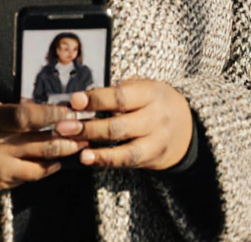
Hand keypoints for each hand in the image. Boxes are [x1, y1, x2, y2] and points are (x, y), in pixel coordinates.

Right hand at [0, 102, 86, 195]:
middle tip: (88, 132)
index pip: (27, 116)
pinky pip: (29, 177)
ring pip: (42, 165)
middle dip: (70, 139)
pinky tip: (55, 162)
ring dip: (63, 156)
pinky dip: (45, 169)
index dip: (53, 114)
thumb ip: (11, 111)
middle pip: (43, 144)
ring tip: (79, 148)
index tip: (72, 112)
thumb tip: (44, 108)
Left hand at [56, 80, 192, 170]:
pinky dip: (106, 160)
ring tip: (75, 147)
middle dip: (88, 127)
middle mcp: (156, 118)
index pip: (121, 97)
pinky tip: (88, 158)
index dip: (96, 99)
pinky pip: (127, 161)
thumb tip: (82, 99)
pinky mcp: (151, 159)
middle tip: (63, 127)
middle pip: (118, 125)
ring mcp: (155, 141)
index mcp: (152, 93)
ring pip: (124, 148)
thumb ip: (118, 92)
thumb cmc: (155, 102)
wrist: (187, 127)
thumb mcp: (144, 87)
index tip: (75, 101)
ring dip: (96, 149)